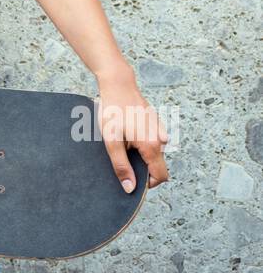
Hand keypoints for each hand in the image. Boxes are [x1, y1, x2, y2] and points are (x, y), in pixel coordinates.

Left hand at [95, 64, 169, 193]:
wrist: (118, 84)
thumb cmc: (112, 111)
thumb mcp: (111, 141)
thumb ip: (121, 166)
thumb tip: (130, 188)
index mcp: (152, 145)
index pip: (161, 176)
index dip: (148, 183)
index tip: (132, 179)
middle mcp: (161, 138)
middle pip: (157, 165)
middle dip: (142, 167)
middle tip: (122, 156)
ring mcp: (160, 129)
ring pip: (155, 152)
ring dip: (141, 154)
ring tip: (123, 141)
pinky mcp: (157, 122)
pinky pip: (153, 140)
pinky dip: (143, 142)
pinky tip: (128, 133)